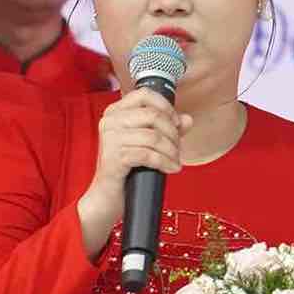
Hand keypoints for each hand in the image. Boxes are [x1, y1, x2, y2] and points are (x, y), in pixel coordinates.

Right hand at [76, 88, 190, 256]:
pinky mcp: (114, 157)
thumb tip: (187, 119)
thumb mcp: (146, 145)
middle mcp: (110, 121)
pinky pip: (149, 155)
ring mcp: (110, 138)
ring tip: (174, 161)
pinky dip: (165, 162)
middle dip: (172, 134)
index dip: (166, 107)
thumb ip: (166, 129)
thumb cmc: (125, 170)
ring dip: (171, 151)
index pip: (144, 95)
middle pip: (153, 116)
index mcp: (115, 113)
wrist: (106, 197)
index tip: (175, 124)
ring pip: (154, 136)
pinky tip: (171, 169)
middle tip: (177, 149)